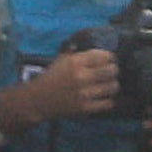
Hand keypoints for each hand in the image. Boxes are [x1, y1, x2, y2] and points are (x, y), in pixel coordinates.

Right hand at [8, 38, 123, 129]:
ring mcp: (84, 93)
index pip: (104, 56)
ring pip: (112, 87)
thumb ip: (74, 50)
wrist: (38, 100)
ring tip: (109, 85)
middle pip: (112, 71)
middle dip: (114, 70)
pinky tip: (104, 97)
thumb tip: (89, 43)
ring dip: (113, 85)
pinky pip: (108, 103)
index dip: (110, 57)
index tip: (110, 60)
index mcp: (75, 62)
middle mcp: (81, 77)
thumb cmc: (50, 78)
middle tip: (111, 72)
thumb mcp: (60, 59)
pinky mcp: (85, 108)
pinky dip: (108, 100)